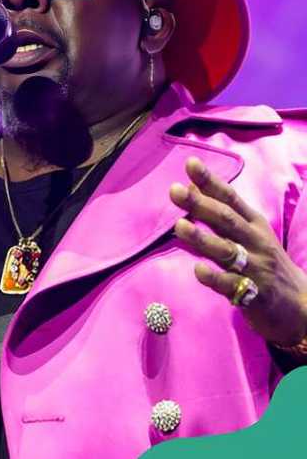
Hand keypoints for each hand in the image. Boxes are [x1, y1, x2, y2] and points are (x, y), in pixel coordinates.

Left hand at [169, 157, 306, 345]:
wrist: (300, 305)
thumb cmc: (265, 264)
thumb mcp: (249, 235)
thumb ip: (221, 214)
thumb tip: (190, 187)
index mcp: (254, 225)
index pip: (230, 199)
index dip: (210, 181)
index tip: (190, 163)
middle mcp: (255, 242)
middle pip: (227, 220)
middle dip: (201, 204)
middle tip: (175, 190)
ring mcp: (255, 268)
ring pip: (227, 251)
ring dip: (203, 238)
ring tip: (180, 226)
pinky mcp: (253, 294)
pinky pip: (232, 284)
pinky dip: (214, 277)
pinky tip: (198, 270)